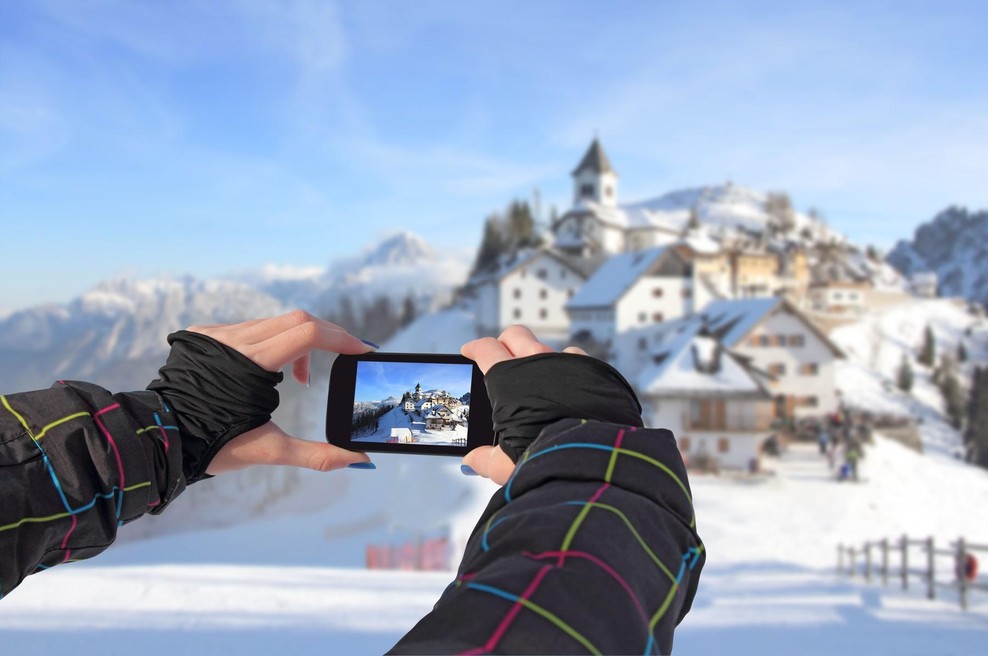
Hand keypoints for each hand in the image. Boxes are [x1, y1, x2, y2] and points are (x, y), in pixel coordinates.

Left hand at [186, 311, 375, 474]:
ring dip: (298, 343)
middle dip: (327, 337)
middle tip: (345, 357)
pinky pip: (250, 328)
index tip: (362, 350)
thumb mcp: (268, 451)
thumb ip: (317, 455)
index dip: (340, 338)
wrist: (156, 438)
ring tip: (301, 379)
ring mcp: (216, 334)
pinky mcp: (203, 335)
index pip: (306, 333)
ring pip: (274, 323)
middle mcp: (232, 339)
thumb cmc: (210, 446)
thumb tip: (359, 461)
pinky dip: (272, 343)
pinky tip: (270, 371)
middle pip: (297, 320)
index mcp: (249, 362)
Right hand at [460, 325, 586, 484]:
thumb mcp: (505, 464)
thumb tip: (472, 461)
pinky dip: (568, 365)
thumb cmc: (545, 456)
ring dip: (538, 356)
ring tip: (538, 375)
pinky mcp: (590, 370)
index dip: (474, 348)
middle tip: (501, 353)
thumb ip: (485, 459)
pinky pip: (575, 357)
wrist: (592, 452)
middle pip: (516, 335)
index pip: (486, 349)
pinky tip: (568, 381)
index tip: (470, 351)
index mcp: (508, 379)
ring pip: (546, 346)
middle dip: (505, 340)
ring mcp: (565, 363)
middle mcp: (536, 363)